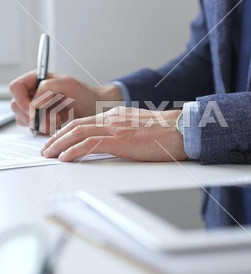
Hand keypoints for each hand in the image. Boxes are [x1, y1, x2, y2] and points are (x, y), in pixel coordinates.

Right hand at [9, 70, 122, 134]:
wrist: (95, 110)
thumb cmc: (85, 94)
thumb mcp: (67, 85)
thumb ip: (46, 88)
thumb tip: (33, 103)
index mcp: (37, 79)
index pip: (16, 88)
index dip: (22, 99)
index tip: (34, 109)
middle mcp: (33, 93)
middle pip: (18, 106)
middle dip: (34, 116)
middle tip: (53, 119)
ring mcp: (35, 108)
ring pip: (24, 119)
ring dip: (41, 124)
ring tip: (59, 120)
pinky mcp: (40, 121)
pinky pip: (33, 129)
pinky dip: (45, 129)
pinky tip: (58, 125)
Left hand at [41, 107, 187, 161]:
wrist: (182, 130)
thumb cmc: (166, 133)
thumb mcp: (139, 130)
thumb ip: (123, 134)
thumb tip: (112, 145)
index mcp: (116, 116)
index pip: (83, 122)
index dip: (65, 132)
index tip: (56, 141)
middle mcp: (112, 118)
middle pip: (75, 126)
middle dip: (56, 138)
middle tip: (45, 149)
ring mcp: (115, 128)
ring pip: (78, 133)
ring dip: (59, 145)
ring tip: (48, 154)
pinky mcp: (120, 140)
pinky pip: (90, 144)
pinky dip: (74, 150)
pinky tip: (65, 158)